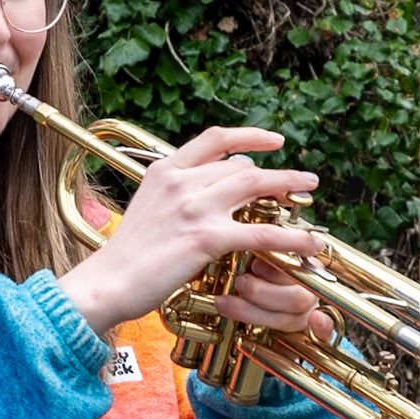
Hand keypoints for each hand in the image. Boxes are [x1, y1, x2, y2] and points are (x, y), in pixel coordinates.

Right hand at [57, 126, 328, 336]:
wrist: (108, 282)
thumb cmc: (127, 257)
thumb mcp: (148, 210)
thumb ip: (176, 195)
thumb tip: (209, 193)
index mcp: (165, 170)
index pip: (215, 139)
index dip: (250, 136)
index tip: (273, 140)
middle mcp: (181, 181)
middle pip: (241, 165)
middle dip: (276, 172)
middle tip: (302, 179)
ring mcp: (195, 207)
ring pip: (256, 187)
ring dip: (289, 187)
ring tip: (311, 191)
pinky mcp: (207, 237)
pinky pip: (262, 233)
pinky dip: (291, 236)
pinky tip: (309, 242)